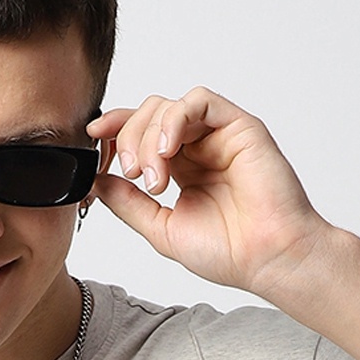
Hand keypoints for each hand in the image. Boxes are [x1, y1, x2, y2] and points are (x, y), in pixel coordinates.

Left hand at [88, 88, 334, 299]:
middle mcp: (198, 148)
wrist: (266, 258)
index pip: (141, 135)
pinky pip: (199, 101)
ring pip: (169, 106)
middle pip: (149, 115)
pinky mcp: (239, 126)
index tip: (93, 137)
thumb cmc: (228, 252)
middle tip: (131, 174)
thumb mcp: (161, 229)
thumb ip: (128, 204)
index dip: (115, 130)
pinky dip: (176, 118)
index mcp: (181, 170)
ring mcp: (218, 136)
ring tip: (154, 177)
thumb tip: (95, 182)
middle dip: (129, 139)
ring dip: (149, 136)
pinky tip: (168, 148)